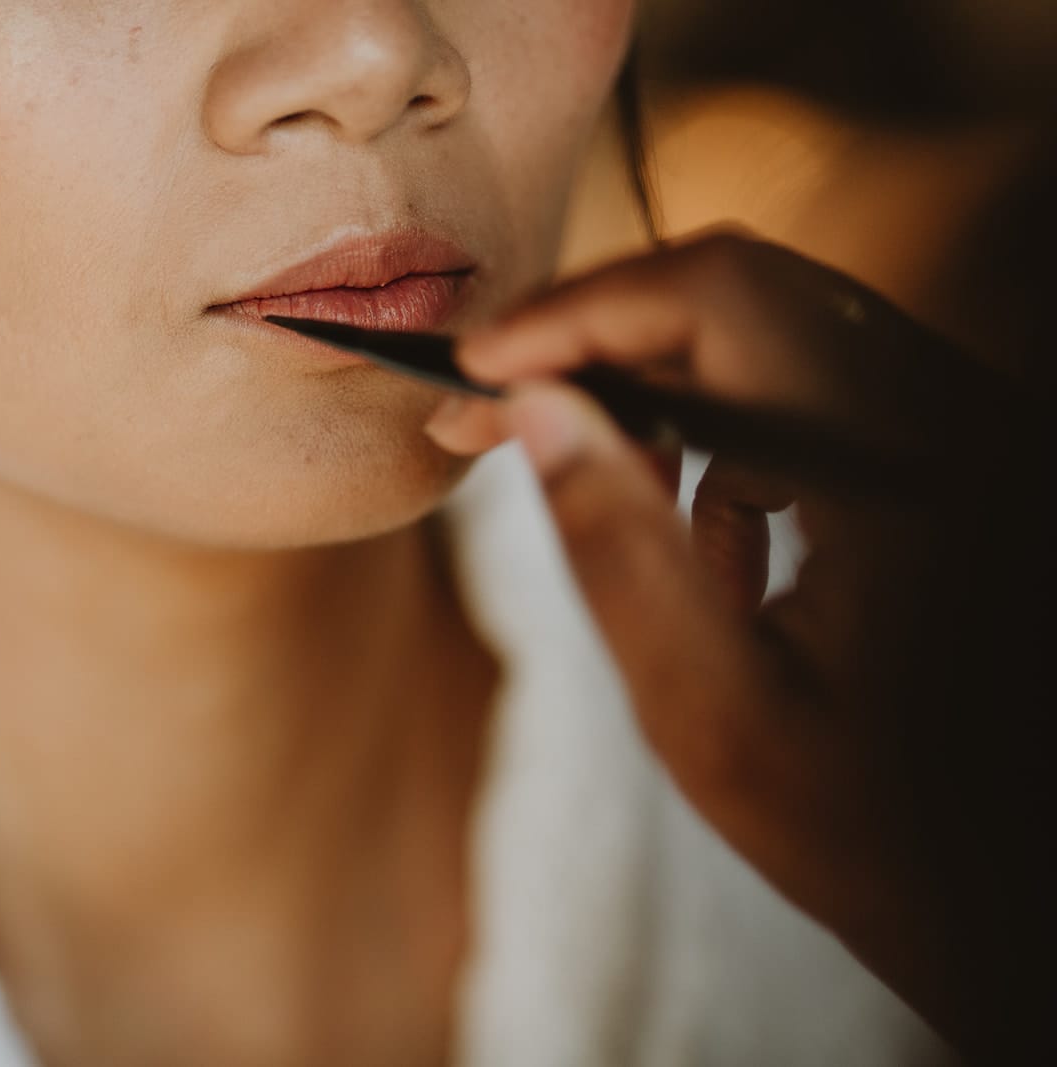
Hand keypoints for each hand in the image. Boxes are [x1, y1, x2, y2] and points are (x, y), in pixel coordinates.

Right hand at [428, 231, 1053, 1061]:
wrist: (1014, 889)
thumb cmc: (872, 828)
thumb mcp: (710, 711)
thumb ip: (617, 550)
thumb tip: (533, 410)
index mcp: (906, 471)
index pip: (723, 298)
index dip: (580, 312)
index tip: (478, 366)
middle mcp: (956, 419)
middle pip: (748, 291)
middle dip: (604, 342)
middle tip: (499, 409)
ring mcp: (969, 429)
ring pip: (778, 330)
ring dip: (663, 396)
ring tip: (609, 501)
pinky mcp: (957, 454)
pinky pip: (819, 390)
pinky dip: (733, 441)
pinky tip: (720, 557)